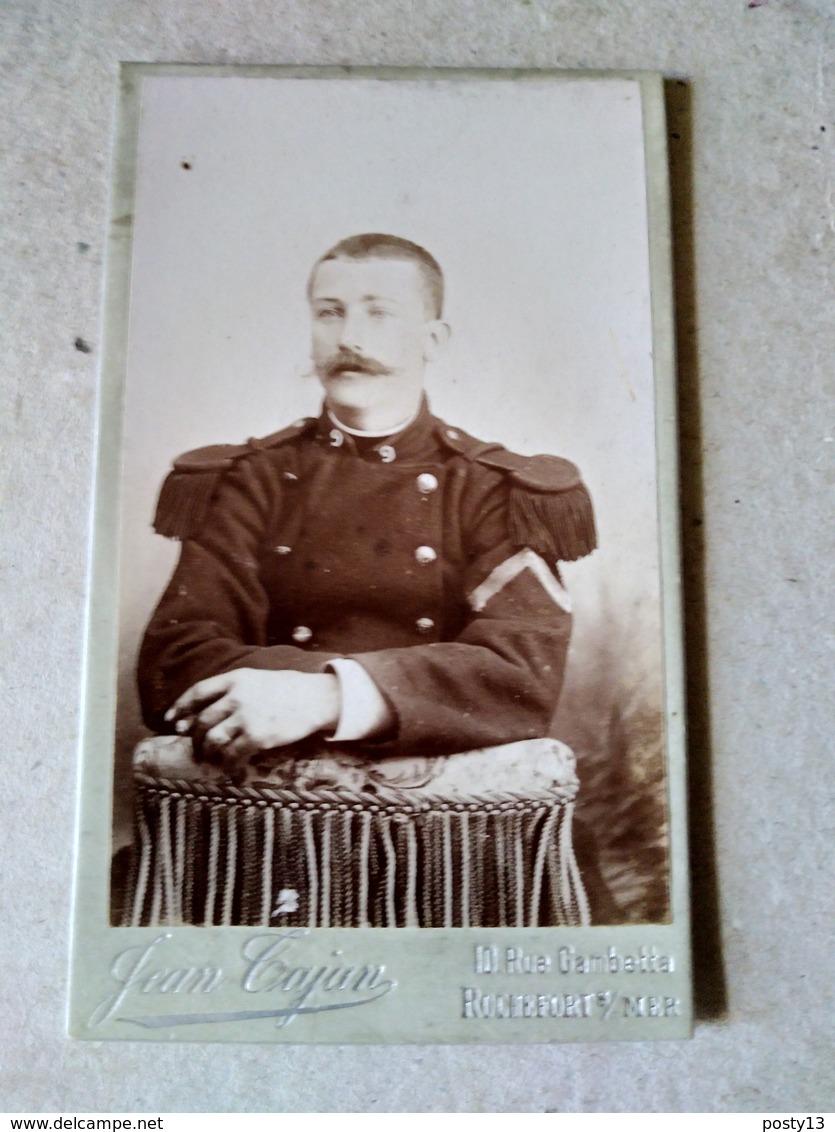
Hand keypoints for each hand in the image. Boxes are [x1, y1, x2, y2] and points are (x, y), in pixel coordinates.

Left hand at [164, 668, 340, 766]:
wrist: (316, 699)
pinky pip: (232, 754)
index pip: (198, 692)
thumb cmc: (290, 689)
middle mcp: (236, 697)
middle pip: (202, 720)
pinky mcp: (257, 736)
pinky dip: (227, 763)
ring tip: (211, 759)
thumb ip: (235, 689)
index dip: (181, 707)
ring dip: (208, 752)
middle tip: (195, 748)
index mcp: (236, 679)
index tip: (172, 721)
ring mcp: (246, 717)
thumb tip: (212, 709)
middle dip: (194, 737)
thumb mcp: (259, 678)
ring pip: (212, 739)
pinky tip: (230, 767)